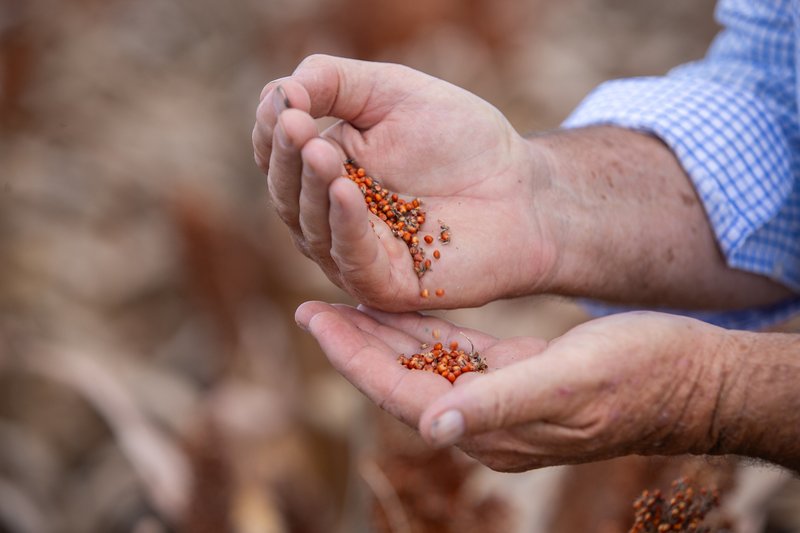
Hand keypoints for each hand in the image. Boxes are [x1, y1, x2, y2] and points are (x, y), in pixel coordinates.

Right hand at [254, 55, 555, 310]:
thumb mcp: (392, 92)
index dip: (273, 130)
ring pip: (313, 228)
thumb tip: (279, 91)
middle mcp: (331, 219)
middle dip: (288, 157)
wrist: (523, 189)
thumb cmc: (460, 139)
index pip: (279, 156)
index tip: (285, 101)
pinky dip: (346, 226)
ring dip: (312, 187)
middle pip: (287, 195)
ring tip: (319, 149)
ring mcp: (355, 255)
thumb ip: (334, 83)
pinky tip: (345, 190)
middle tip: (295, 122)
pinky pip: (354, 259)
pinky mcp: (385, 285)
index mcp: (326, 172)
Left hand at [295, 301, 729, 471]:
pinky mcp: (517, 374)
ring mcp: (500, 397)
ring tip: (345, 302)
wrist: (691, 378)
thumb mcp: (569, 384)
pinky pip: (456, 353)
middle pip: (401, 379)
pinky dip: (426, 329)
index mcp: (490, 426)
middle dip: (356, 344)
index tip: (314, 318)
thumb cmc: (640, 377)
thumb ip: (500, 406)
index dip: (354, 357)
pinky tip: (405, 307)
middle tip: (312, 306)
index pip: (401, 391)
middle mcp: (485, 418)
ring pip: (424, 363)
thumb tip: (434, 427)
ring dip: (385, 334)